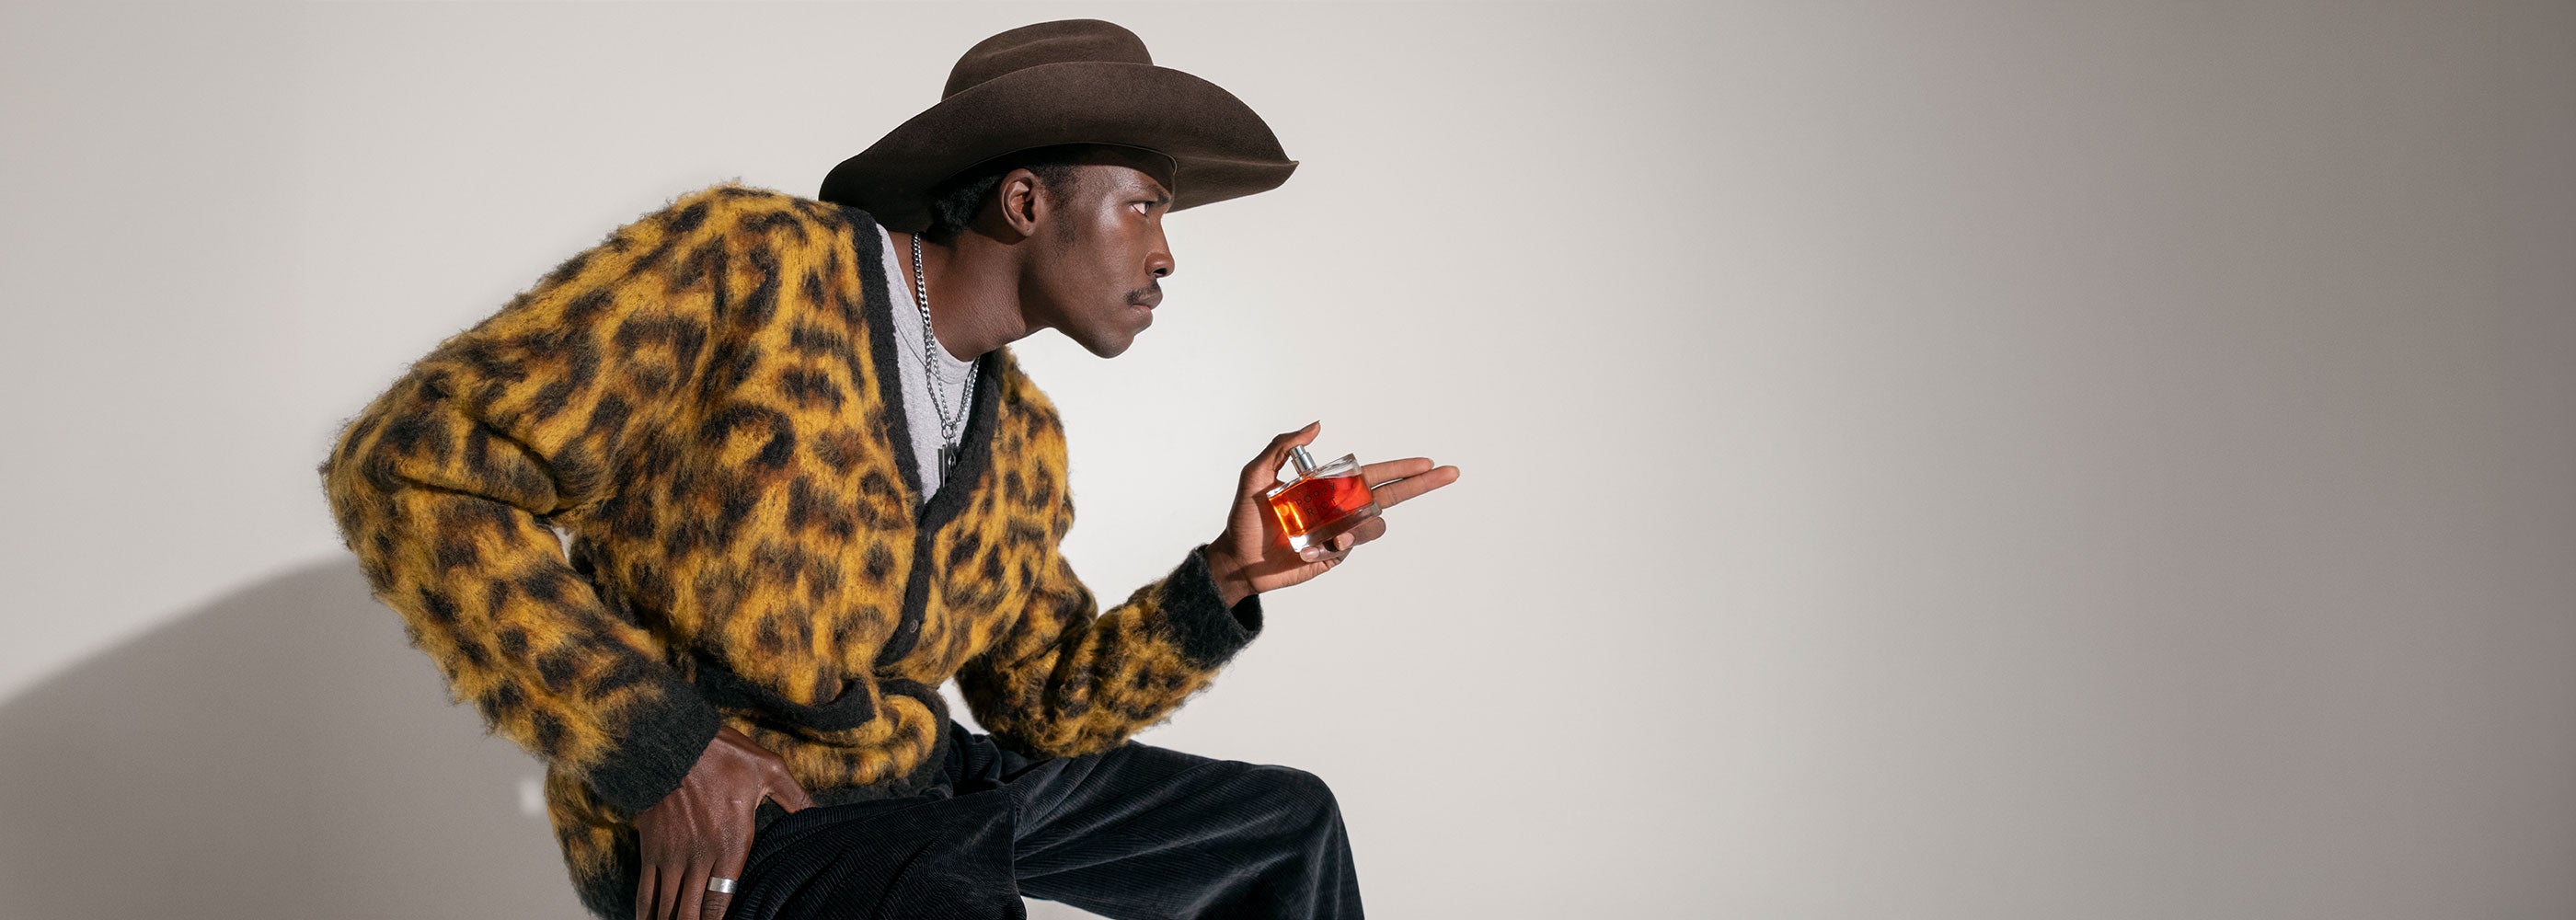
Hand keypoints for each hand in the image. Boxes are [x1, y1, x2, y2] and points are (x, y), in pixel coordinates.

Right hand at [631, 725, 816, 919]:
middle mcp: (701, 856)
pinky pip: (645, 890)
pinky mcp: (651, 847)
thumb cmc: (724, 754)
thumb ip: (796, 799)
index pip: (723, 901)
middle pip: (692, 912)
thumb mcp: (771, 770)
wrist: (671, 740)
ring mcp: (672, 855)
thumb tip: (821, 814)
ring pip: (667, 907)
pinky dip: (645, 911)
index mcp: (734, 843)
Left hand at [1206, 420, 1460, 604]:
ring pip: (1375, 525)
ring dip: (1360, 524)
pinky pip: (1351, 546)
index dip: (1402, 469)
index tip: (1428, 463)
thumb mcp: (1256, 475)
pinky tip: (1314, 547)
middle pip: (1391, 497)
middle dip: (1421, 485)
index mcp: (1330, 485)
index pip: (1375, 474)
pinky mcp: (1334, 556)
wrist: (1237, 559)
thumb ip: (1282, 447)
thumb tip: (1317, 426)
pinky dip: (1339, 543)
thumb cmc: (1245, 517)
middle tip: (1450, 473)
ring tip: (1329, 532)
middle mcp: (1341, 507)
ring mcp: (1341, 532)